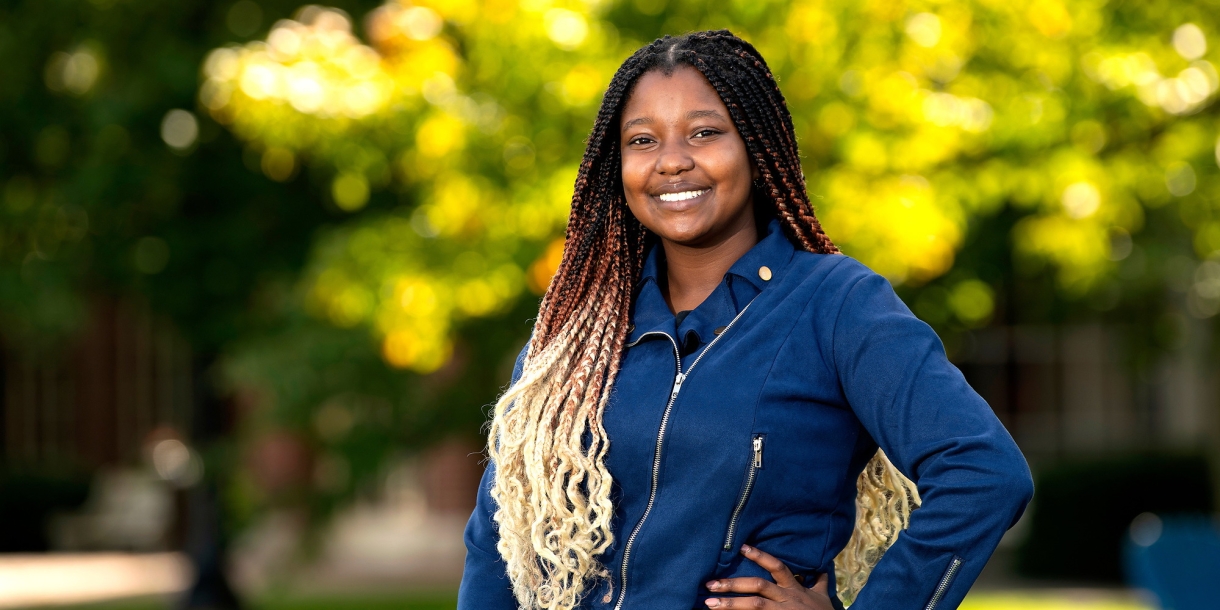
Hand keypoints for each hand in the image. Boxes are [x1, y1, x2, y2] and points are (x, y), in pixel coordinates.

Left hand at [704, 544, 834, 608]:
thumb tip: (823, 567)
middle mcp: (786, 598)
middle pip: (757, 586)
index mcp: (794, 588)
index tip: (741, 547)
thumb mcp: (823, 595)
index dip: (759, 556)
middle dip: (732, 584)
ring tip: (709, 602)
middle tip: (710, 584)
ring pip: (753, 605)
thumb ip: (819, 581)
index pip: (776, 567)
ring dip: (729, 604)